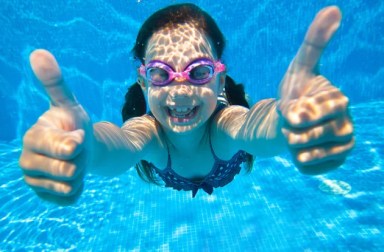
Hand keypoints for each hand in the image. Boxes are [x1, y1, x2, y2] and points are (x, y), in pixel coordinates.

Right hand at [19, 49, 92, 204]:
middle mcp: (26, 160)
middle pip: (70, 170)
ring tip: (73, 162)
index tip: (77, 135)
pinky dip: (78, 189)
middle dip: (81, 159)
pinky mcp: (44, 197)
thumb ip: (55, 83)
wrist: (80, 148)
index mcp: (32, 136)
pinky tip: (71, 178)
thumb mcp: (70, 104)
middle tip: (76, 150)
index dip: (78, 143)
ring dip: (80, 174)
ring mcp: (33, 181)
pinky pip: (70, 198)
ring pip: (70, 185)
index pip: (66, 148)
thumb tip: (38, 53)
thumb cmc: (74, 124)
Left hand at [278, 6, 353, 174]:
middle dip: (288, 129)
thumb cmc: (295, 92)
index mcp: (339, 100)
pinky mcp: (334, 164)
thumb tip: (334, 8)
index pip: (311, 112)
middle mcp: (347, 124)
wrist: (290, 120)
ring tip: (296, 134)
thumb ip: (315, 42)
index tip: (290, 109)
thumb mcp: (299, 66)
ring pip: (305, 154)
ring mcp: (343, 146)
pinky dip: (295, 159)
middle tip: (292, 121)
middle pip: (305, 136)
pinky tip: (301, 149)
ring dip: (291, 144)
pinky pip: (306, 167)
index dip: (293, 112)